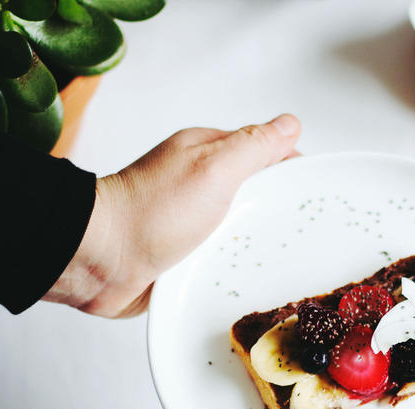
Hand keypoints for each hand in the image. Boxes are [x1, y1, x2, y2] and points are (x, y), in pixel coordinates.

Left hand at [43, 114, 301, 316]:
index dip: (293, 171)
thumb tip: (289, 125)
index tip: (315, 192)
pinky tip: (244, 279)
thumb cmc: (150, 211)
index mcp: (208, 155)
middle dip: (277, 214)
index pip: (266, 155)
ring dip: (253, 247)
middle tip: (298, 235)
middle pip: (257, 197)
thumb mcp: (214, 168)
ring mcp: (191, 224)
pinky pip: (221, 263)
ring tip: (274, 262)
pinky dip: (231, 270)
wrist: (99, 261)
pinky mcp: (183, 258)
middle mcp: (200, 187)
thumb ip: (254, 146)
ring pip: (240, 233)